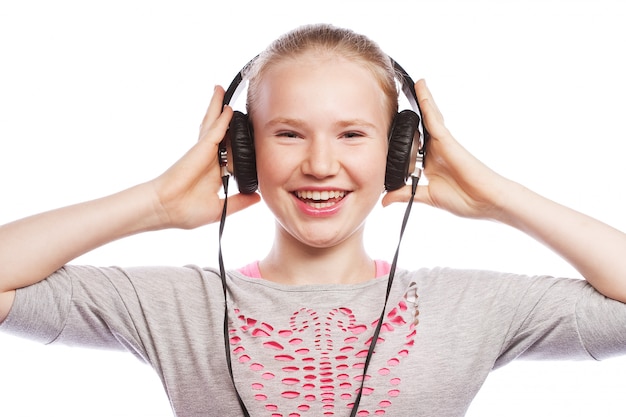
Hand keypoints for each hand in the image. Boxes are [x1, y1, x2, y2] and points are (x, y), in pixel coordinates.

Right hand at [150, 86, 259, 228]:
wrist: (167, 209)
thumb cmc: (186, 211)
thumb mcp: (220, 208)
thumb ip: (239, 202)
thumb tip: (257, 198)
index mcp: (214, 173)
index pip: (228, 153)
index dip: (236, 142)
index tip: (246, 135)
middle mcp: (209, 159)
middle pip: (219, 132)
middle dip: (224, 117)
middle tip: (231, 102)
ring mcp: (204, 152)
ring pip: (214, 125)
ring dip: (218, 108)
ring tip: (222, 91)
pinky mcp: (201, 149)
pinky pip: (215, 130)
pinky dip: (222, 118)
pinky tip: (228, 107)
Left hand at [382, 80, 509, 221]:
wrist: (486, 202)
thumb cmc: (465, 199)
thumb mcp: (427, 197)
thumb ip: (405, 194)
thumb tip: (384, 199)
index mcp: (431, 163)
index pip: (412, 146)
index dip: (401, 137)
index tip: (387, 127)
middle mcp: (436, 150)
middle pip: (421, 127)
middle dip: (412, 113)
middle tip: (400, 97)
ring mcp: (442, 143)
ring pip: (428, 116)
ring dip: (422, 100)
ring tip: (415, 82)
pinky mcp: (447, 139)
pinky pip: (434, 117)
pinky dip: (426, 102)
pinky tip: (421, 88)